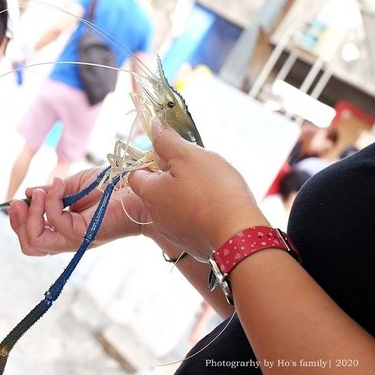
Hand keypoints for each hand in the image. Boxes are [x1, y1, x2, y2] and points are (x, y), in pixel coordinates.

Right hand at [8, 167, 150, 255]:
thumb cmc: (110, 186)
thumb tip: (30, 193)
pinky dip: (52, 201)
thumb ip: (52, 193)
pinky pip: (58, 222)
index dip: (19, 222)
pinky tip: (60, 185)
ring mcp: (77, 238)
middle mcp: (68, 238)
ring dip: (34, 212)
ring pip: (38, 241)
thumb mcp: (73, 186)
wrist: (137, 188)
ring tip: (43, 191)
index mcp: (64, 228)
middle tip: (19, 202)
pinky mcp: (87, 233)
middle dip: (18, 223)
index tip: (18, 200)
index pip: (33, 238)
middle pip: (30, 247)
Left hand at [128, 126, 268, 259]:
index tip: (171, 154)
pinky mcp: (192, 244)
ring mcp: (174, 233)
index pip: (136, 173)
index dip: (150, 160)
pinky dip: (200, 213)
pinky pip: (191, 222)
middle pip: (156, 190)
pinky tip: (217, 206)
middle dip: (172, 176)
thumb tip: (155, 129)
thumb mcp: (188, 155)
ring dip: (187, 195)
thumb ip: (167, 141)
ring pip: (175, 206)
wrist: (238, 233)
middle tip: (196, 168)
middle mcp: (156, 216)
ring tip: (211, 187)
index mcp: (150, 193)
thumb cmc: (212, 190)